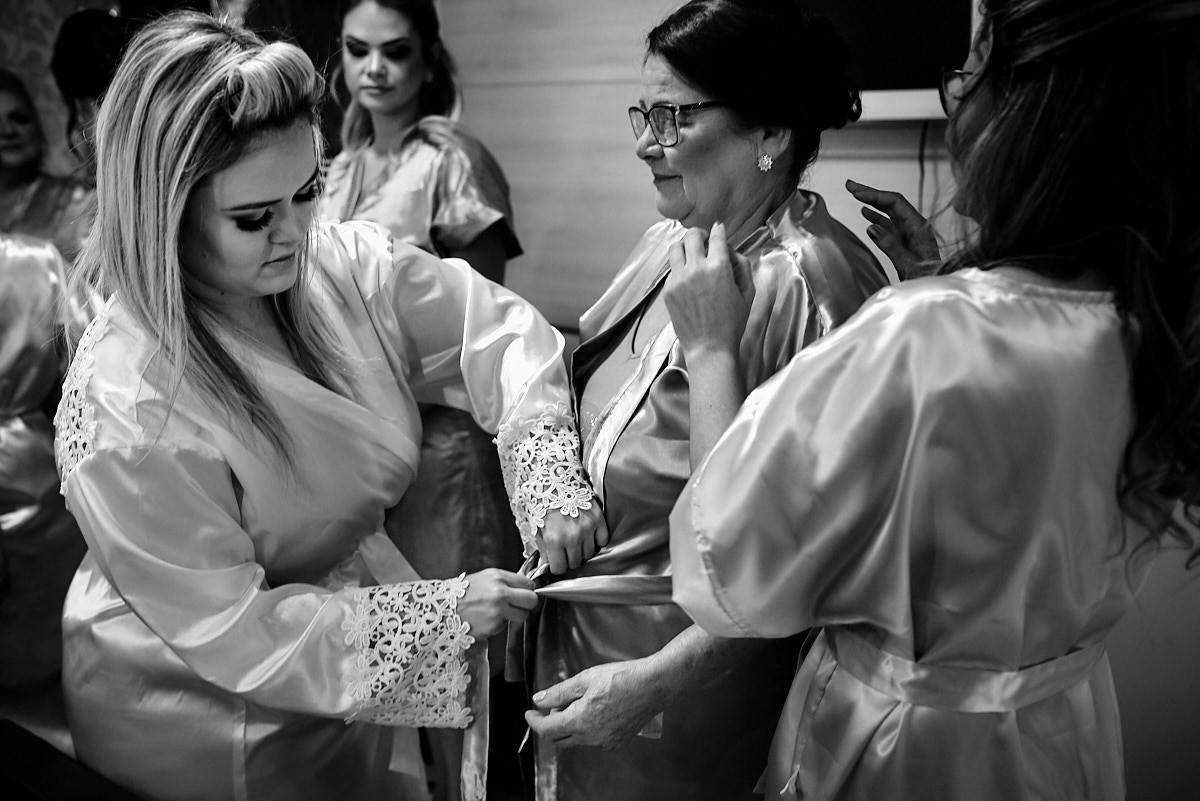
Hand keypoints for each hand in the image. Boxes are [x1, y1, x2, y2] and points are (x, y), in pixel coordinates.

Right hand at [456, 568, 536, 636]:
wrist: (442, 608)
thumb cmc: (462, 593)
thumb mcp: (484, 578)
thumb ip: (505, 582)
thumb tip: (524, 588)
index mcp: (498, 577)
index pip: (528, 583)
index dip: (527, 590)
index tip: (523, 593)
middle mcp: (500, 593)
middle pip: (531, 600)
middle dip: (528, 604)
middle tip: (519, 605)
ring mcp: (498, 611)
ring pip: (523, 616)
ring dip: (515, 616)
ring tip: (499, 612)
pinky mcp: (494, 626)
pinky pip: (506, 626)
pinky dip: (499, 624)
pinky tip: (487, 619)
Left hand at [525, 659, 667, 750]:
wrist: (654, 685)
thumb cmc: (622, 677)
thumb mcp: (585, 678)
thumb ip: (559, 692)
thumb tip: (538, 700)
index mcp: (580, 721)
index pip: (547, 730)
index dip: (534, 721)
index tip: (529, 712)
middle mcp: (591, 738)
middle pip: (560, 739)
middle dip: (551, 724)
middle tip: (553, 706)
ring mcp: (606, 742)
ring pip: (577, 740)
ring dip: (569, 726)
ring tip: (577, 703)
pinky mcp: (617, 742)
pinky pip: (594, 740)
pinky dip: (586, 729)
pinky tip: (595, 711)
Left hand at [537, 499, 608, 574]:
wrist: (554, 480)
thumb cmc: (543, 504)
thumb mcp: (537, 528)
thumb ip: (542, 550)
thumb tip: (544, 567)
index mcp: (553, 540)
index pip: (559, 568)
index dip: (557, 566)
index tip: (557, 560)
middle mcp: (572, 537)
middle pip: (575, 563)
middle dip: (569, 558)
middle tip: (566, 548)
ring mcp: (587, 528)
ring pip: (589, 553)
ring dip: (583, 549)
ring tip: (576, 538)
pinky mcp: (598, 519)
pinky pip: (603, 540)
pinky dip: (597, 539)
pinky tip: (588, 533)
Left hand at [663, 222, 754, 359]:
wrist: (708, 347)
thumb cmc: (732, 323)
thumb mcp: (748, 293)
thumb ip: (742, 266)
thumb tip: (731, 251)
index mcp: (719, 267)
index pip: (716, 236)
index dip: (718, 229)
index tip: (718, 228)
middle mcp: (696, 268)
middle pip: (692, 235)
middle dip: (700, 234)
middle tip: (705, 241)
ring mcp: (678, 278)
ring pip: (676, 247)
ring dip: (685, 246)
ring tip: (692, 254)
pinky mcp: (668, 289)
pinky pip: (672, 268)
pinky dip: (680, 266)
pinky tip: (688, 277)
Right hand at [845, 179, 939, 278]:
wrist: (937, 294)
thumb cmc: (929, 281)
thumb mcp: (909, 265)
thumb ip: (891, 246)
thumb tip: (872, 227)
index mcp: (919, 228)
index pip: (895, 203)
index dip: (875, 195)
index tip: (856, 193)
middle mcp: (915, 228)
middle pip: (891, 204)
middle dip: (871, 194)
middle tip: (850, 185)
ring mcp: (909, 236)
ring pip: (888, 214)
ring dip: (872, 204)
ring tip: (855, 194)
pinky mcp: (904, 245)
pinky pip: (889, 227)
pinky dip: (876, 219)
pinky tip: (866, 215)